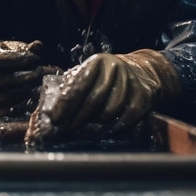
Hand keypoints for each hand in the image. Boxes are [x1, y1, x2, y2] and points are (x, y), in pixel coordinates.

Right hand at [0, 40, 60, 108]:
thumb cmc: (0, 55)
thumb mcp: (10, 48)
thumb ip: (24, 48)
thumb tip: (38, 45)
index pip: (4, 59)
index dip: (23, 58)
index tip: (36, 58)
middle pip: (8, 80)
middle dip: (29, 76)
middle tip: (40, 71)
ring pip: (9, 96)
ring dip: (27, 90)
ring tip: (38, 83)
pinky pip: (7, 111)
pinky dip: (21, 105)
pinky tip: (31, 96)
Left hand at [48, 49, 181, 133]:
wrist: (143, 71)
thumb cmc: (107, 76)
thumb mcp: (91, 73)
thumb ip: (74, 86)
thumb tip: (52, 111)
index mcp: (98, 62)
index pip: (79, 83)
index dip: (65, 103)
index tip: (54, 118)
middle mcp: (116, 69)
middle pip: (94, 100)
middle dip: (76, 118)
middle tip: (64, 130)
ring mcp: (131, 83)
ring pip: (109, 111)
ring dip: (93, 125)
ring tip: (82, 132)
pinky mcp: (143, 98)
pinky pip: (125, 120)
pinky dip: (111, 129)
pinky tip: (100, 133)